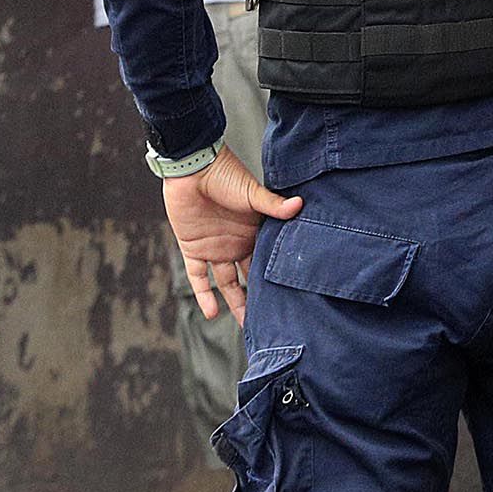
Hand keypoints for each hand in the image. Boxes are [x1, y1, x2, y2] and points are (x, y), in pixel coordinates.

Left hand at [164, 146, 302, 324]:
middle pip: (248, 278)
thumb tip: (300, 206)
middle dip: (257, 299)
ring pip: (226, 283)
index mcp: (253, 232)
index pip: (265, 261)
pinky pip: (198, 277)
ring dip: (233, 302)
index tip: (287, 300)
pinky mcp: (193, 249)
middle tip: (268, 322)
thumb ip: (273, 205)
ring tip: (244, 325)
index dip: (273, 280)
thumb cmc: (225, 174)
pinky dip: (204, 295)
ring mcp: (214, 248)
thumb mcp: (252, 193)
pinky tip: (212, 313)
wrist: (192, 166)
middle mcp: (236, 243)